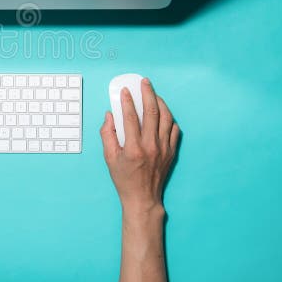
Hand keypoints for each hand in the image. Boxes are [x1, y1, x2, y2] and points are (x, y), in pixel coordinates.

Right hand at [100, 78, 179, 214]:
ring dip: (160, 103)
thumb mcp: (109, 158)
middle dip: (147, 93)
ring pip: (166, 118)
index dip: (127, 101)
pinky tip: (163, 113)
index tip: (125, 91)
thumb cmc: (124, 178)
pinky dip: (169, 118)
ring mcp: (164, 148)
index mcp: (133, 148)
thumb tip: (110, 116)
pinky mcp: (171, 152)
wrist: (143, 198)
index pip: (130, 117)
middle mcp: (151, 146)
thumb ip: (107, 135)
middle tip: (144, 83)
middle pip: (152, 112)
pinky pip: (174, 129)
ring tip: (154, 94)